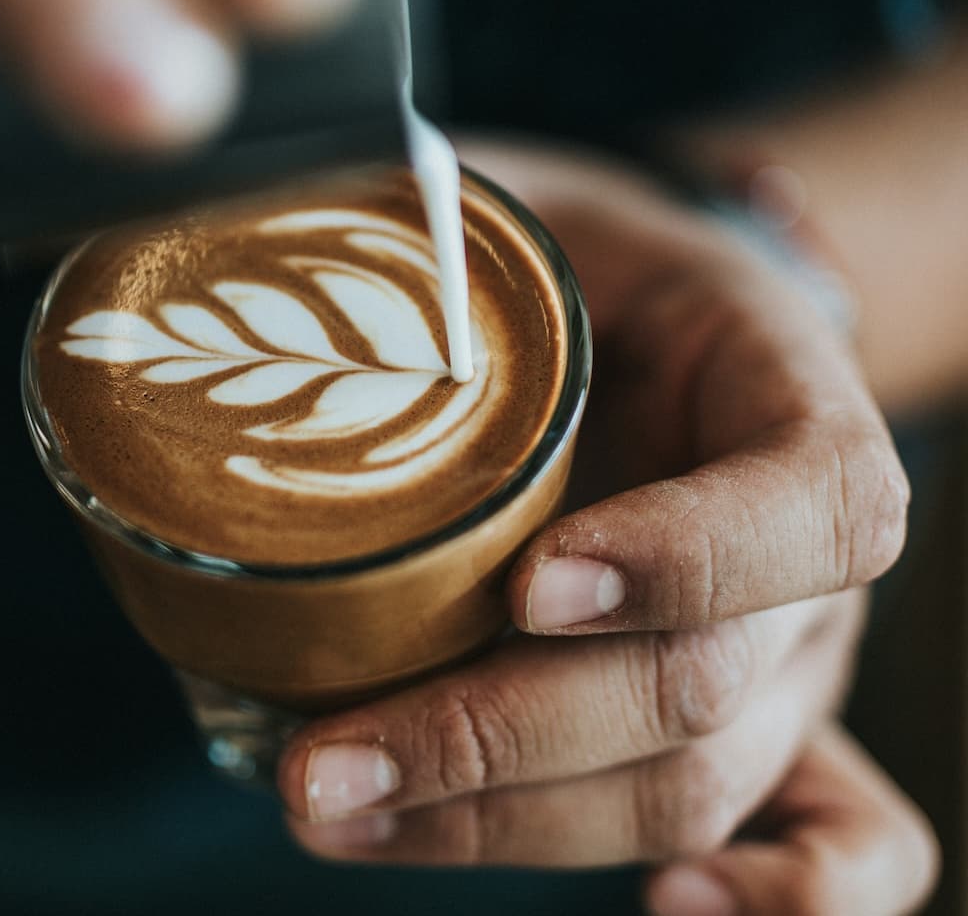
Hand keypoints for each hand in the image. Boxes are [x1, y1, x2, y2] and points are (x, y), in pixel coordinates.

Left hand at [274, 141, 927, 901]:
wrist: (655, 314)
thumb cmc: (574, 252)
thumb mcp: (506, 199)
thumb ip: (400, 207)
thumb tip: (208, 226)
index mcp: (777, 385)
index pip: (810, 498)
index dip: (685, 558)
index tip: (529, 580)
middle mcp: (801, 550)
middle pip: (703, 686)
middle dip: (505, 738)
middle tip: (326, 760)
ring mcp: (789, 655)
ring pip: (689, 786)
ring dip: (512, 823)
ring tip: (335, 808)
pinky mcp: (758, 724)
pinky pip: (836, 837)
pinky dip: (779, 904)